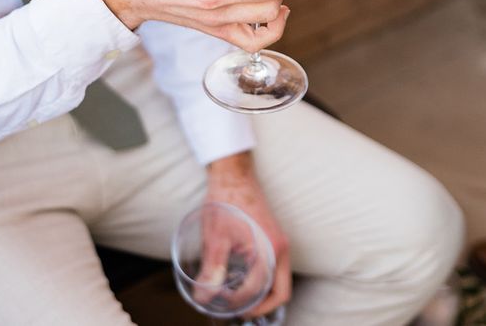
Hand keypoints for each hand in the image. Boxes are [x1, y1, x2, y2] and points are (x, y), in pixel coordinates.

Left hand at [205, 152, 290, 318]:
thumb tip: (204, 296)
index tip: (219, 303)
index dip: (239, 303)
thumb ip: (212, 269)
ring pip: (279, 281)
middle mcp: (280, 248)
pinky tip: (243, 280)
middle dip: (261, 308)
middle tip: (239, 313)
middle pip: (281, 292)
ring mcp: (279, 242)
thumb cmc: (226, 200)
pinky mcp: (274, 238)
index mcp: (270, 249)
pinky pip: (275, 269)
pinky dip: (264, 281)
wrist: (233, 173)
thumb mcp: (215, 237)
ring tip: (239, 300)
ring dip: (263, 295)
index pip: (258, 290)